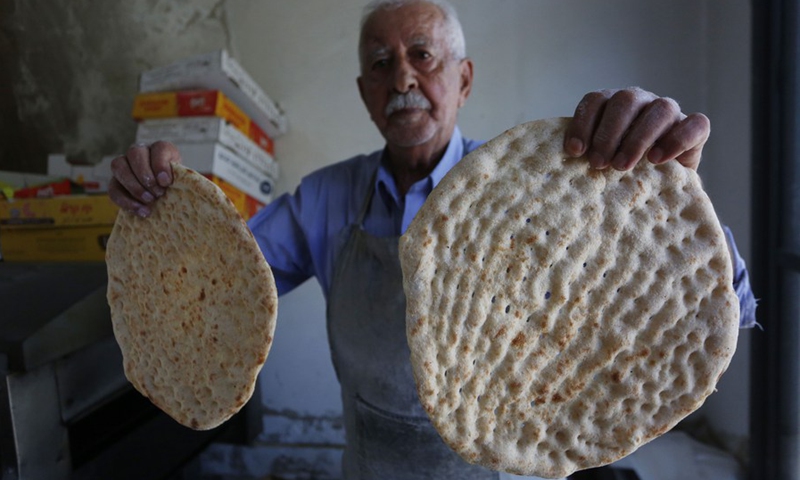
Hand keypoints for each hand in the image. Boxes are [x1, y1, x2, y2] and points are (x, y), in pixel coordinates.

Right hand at [109, 141, 181, 216]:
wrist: (168, 199)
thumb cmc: (179, 188)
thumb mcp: (185, 182)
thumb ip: (184, 180)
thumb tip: (183, 187)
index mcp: (161, 149)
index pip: (159, 148)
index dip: (160, 164)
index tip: (166, 182)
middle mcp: (141, 152)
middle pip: (135, 153)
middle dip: (145, 175)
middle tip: (158, 194)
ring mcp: (125, 165)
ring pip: (118, 166)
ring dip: (133, 185)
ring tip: (149, 201)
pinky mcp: (116, 182)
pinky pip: (113, 188)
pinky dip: (125, 201)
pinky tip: (141, 210)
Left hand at [563, 87, 709, 170]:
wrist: (660, 186)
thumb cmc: (621, 171)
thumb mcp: (600, 161)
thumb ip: (585, 155)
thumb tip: (561, 164)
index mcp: (613, 105)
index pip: (596, 100)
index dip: (583, 123)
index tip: (573, 151)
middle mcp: (641, 102)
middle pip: (625, 101)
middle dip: (608, 133)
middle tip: (597, 164)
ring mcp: (670, 112)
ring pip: (660, 109)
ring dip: (638, 138)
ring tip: (622, 166)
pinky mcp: (695, 129)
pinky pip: (695, 124)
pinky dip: (677, 139)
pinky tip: (657, 159)